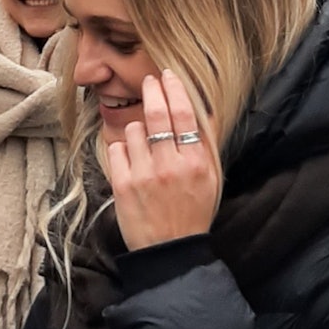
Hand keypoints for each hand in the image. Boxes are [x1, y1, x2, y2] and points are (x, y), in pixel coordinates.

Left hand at [108, 70, 221, 251]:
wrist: (170, 252)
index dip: (174, 90)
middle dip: (152, 90)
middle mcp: (170, 165)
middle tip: (149, 80)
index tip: (168, 76)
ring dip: (138, 129)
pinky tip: (131, 160)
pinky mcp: (122, 185)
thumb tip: (204, 110)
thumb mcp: (211, 180)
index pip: (184, 114)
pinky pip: (116, 149)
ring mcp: (144, 175)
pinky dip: (122, 149)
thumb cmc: (193, 213)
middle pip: (157, 114)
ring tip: (144, 143)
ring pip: (134, 130)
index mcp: (195, 163)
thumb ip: (206, 145)